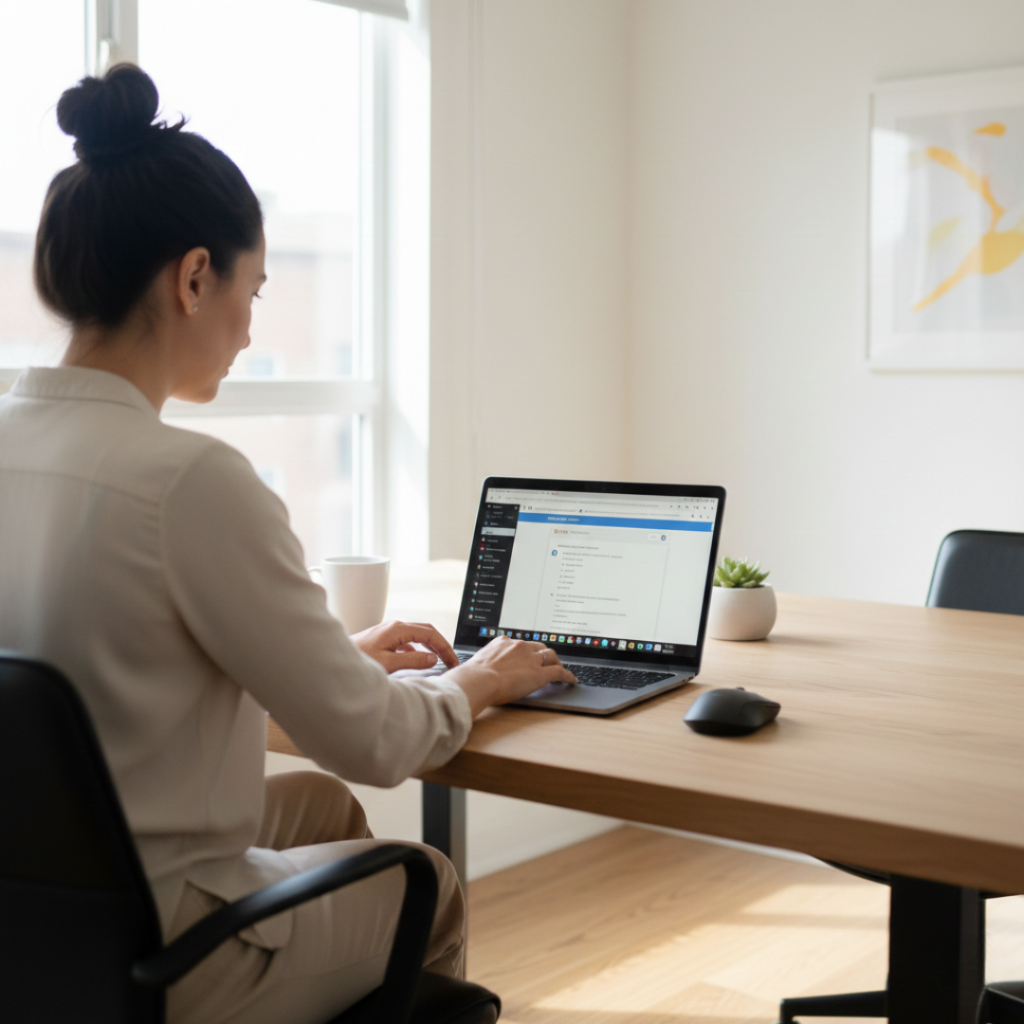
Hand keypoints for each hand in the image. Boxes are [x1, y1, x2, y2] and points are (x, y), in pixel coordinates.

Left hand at [350, 620, 458, 673]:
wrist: (335, 660)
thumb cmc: (358, 660)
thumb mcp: (388, 664)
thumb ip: (413, 661)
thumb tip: (433, 658)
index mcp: (398, 629)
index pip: (430, 634)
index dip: (445, 647)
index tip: (453, 660)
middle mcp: (395, 626)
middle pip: (426, 631)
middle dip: (441, 645)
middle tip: (452, 661)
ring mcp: (389, 631)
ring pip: (418, 635)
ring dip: (430, 647)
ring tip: (440, 661)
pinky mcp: (384, 638)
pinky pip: (408, 641)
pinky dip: (418, 649)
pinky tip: (419, 661)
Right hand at [446, 636, 575, 717]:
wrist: (479, 680)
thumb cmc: (473, 676)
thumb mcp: (480, 662)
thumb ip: (487, 662)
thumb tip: (482, 670)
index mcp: (504, 642)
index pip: (522, 644)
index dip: (528, 651)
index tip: (529, 655)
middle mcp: (520, 647)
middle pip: (539, 647)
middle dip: (545, 654)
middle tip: (548, 662)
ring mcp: (531, 659)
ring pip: (551, 656)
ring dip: (556, 662)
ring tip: (560, 669)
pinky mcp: (540, 673)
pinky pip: (558, 672)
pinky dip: (567, 675)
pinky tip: (571, 680)